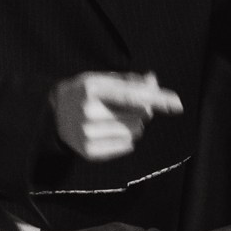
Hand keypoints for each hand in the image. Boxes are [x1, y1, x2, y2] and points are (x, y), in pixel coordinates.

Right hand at [50, 72, 183, 161]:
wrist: (53, 114)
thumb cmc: (83, 92)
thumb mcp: (101, 79)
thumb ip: (129, 80)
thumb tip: (154, 82)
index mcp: (91, 88)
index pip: (131, 95)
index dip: (156, 98)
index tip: (177, 103)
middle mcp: (87, 112)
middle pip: (138, 116)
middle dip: (142, 110)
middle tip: (127, 107)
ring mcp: (87, 134)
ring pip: (134, 132)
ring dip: (134, 125)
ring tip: (115, 118)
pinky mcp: (89, 151)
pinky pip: (126, 146)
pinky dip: (126, 138)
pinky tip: (110, 130)